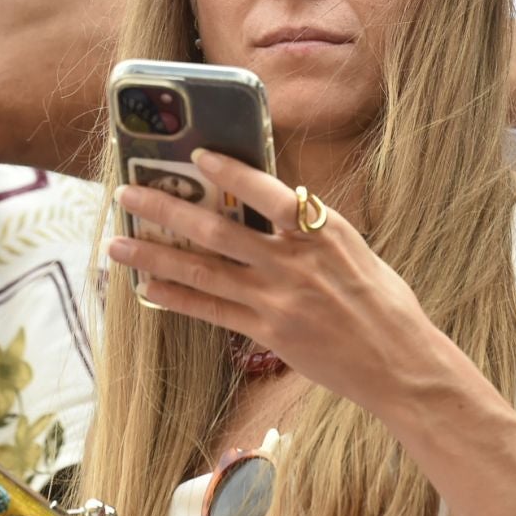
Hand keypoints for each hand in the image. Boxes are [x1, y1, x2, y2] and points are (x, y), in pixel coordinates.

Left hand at [105, 151, 438, 410]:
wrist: (398, 360)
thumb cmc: (382, 299)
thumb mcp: (352, 246)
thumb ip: (309, 226)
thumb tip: (273, 201)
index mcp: (320, 230)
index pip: (266, 191)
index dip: (228, 171)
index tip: (195, 155)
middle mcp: (293, 261)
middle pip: (216, 229)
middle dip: (165, 209)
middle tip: (127, 193)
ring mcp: (276, 299)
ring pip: (202, 270)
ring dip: (154, 256)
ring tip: (117, 245)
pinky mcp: (268, 332)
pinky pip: (212, 311)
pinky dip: (177, 298)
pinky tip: (149, 289)